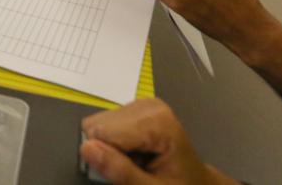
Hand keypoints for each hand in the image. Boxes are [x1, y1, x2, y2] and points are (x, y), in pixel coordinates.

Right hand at [80, 99, 232, 184]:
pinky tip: (134, 152)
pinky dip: (114, 142)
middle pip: (98, 126)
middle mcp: (147, 105)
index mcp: (157, 121)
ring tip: (136, 161)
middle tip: (133, 167)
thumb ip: (120, 171)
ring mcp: (141, 104)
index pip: (104, 133)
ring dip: (110, 147)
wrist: (195, 182)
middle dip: (108, 151)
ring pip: (97, 124)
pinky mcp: (134, 108)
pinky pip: (104, 123)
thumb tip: (86, 148)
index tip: (129, 173)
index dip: (107, 158)